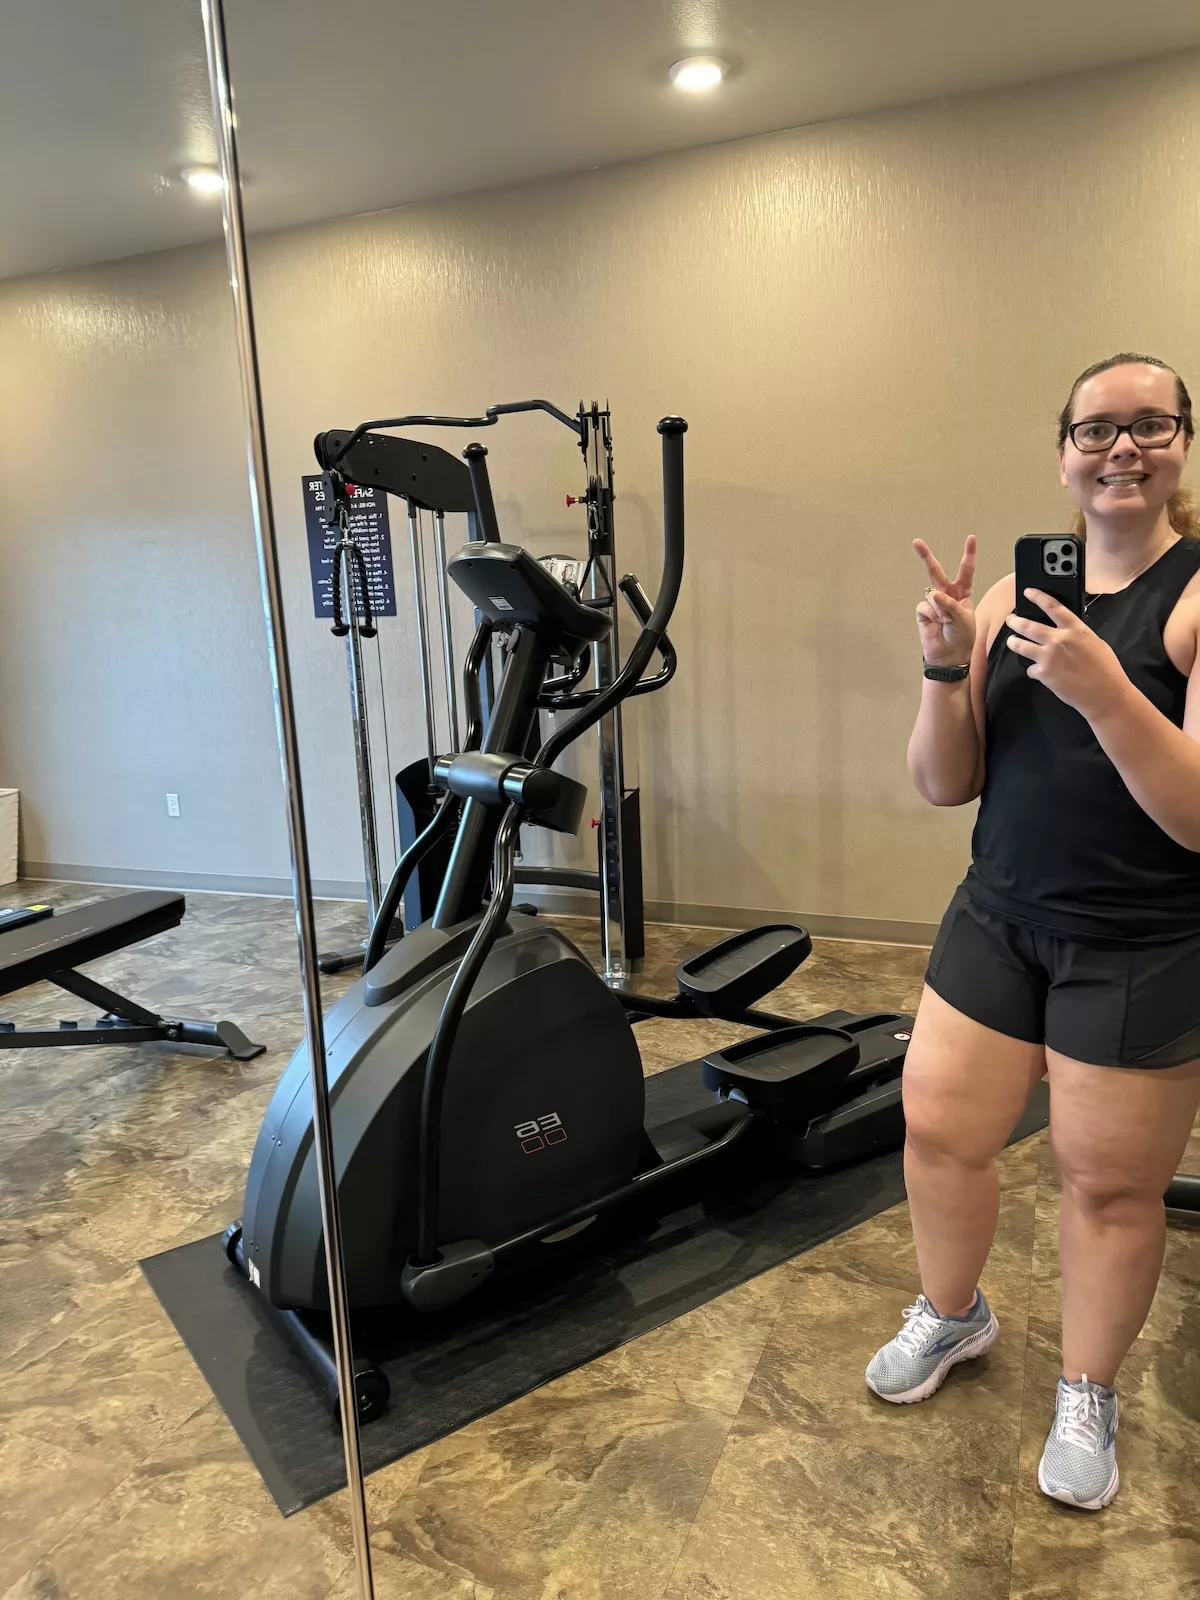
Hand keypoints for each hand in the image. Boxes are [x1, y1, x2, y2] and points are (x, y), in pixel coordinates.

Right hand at [914, 535, 976, 667]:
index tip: (971, 538)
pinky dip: (933, 614)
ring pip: (933, 594)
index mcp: (962, 593)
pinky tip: (936, 624)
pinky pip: (926, 606)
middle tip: (916, 542)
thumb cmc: (962, 637)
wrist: (949, 656)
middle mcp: (947, 595)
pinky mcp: (923, 612)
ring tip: (946, 623)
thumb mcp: (964, 618)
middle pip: (936, 572)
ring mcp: (933, 603)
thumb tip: (933, 595)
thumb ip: (950, 604)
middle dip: (926, 556)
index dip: (968, 554)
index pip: (966, 570)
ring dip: (942, 609)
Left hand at [1005, 590, 1128, 719]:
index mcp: (1076, 629)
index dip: (1038, 597)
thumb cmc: (1106, 670)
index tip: (1027, 592)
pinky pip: (1030, 669)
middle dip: (1016, 621)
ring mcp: (1049, 656)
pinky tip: (1038, 672)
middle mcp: (1059, 639)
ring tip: (1011, 641)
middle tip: (1010, 620)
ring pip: (1021, 645)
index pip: (1053, 607)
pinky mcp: (1043, 673)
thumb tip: (1065, 633)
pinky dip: (1033, 670)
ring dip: (1013, 642)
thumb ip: (1077, 635)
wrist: (1105, 694)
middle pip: (1029, 626)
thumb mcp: (1095, 643)